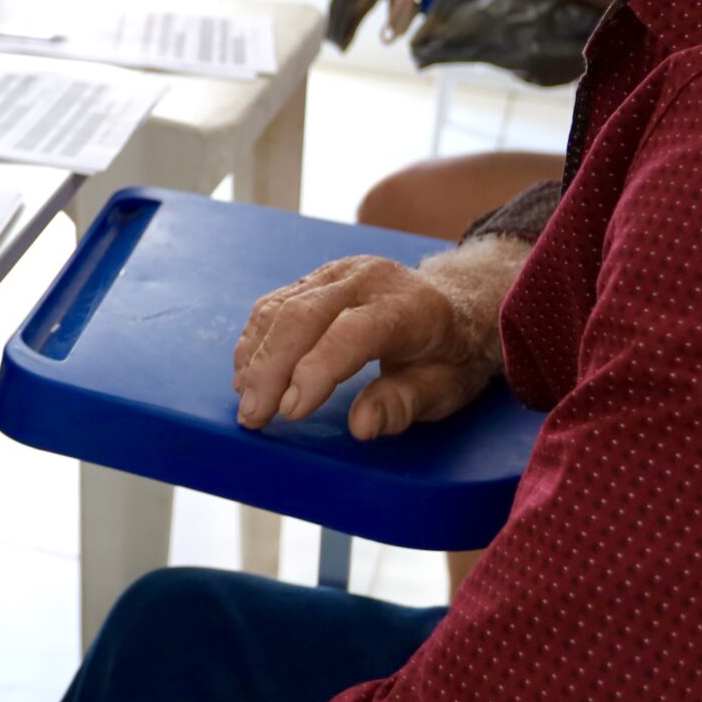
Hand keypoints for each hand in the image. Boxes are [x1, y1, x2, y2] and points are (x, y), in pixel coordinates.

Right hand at [232, 238, 528, 437]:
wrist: (455, 305)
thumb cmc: (449, 356)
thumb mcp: (444, 390)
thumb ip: (403, 405)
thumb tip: (360, 427)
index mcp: (408, 307)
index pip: (351, 333)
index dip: (316, 371)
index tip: (291, 412)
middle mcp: (367, 280)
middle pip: (303, 316)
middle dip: (271, 370)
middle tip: (254, 416)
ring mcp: (337, 274)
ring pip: (281, 308)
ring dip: (256, 358)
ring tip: (246, 401)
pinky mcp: (316, 278)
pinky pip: (274, 304)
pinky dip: (256, 340)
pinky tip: (247, 372)